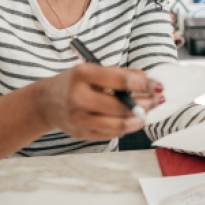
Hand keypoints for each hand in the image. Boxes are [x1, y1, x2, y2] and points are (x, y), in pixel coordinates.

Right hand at [35, 63, 162, 140]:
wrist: (47, 102)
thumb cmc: (75, 83)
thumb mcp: (93, 70)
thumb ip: (119, 74)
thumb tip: (148, 81)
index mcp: (82, 75)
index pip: (120, 81)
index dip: (144, 84)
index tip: (158, 85)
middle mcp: (78, 98)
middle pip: (122, 106)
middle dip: (146, 103)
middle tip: (157, 100)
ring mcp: (79, 119)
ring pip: (119, 125)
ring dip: (139, 119)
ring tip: (147, 112)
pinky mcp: (82, 134)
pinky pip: (112, 134)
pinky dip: (127, 127)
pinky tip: (132, 119)